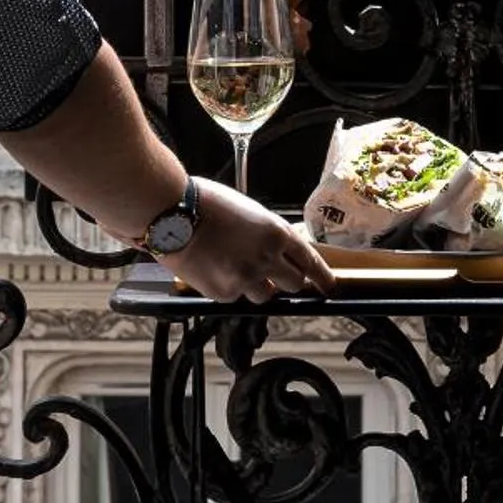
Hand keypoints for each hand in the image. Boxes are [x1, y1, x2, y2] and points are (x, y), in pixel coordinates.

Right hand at [173, 182, 335, 302]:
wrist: (173, 215)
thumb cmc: (209, 205)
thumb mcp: (251, 213)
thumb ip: (269, 235)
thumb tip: (280, 251)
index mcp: (277, 232)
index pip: (310, 261)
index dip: (322, 277)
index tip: (329, 287)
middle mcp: (266, 259)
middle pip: (293, 284)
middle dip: (287, 280)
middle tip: (274, 273)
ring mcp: (245, 279)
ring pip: (265, 295)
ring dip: (258, 286)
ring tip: (235, 265)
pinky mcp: (224, 294)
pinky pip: (236, 297)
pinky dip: (231, 287)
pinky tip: (216, 268)